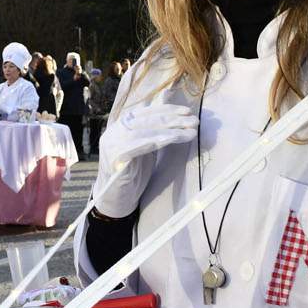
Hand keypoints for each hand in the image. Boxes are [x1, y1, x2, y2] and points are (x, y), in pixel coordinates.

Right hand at [93, 103, 197, 217]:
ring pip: (144, 131)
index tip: (187, 111)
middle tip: (194, 121)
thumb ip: (154, 131)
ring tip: (190, 132)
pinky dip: (156, 140)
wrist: (118, 197)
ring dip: (171, 130)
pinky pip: (138, 145)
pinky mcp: (115, 157)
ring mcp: (113, 144)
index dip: (168, 109)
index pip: (146, 111)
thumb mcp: (146, 146)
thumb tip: (173, 115)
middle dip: (173, 119)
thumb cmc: (135, 172)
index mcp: (121, 125)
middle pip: (147, 120)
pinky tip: (173, 139)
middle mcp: (114, 131)